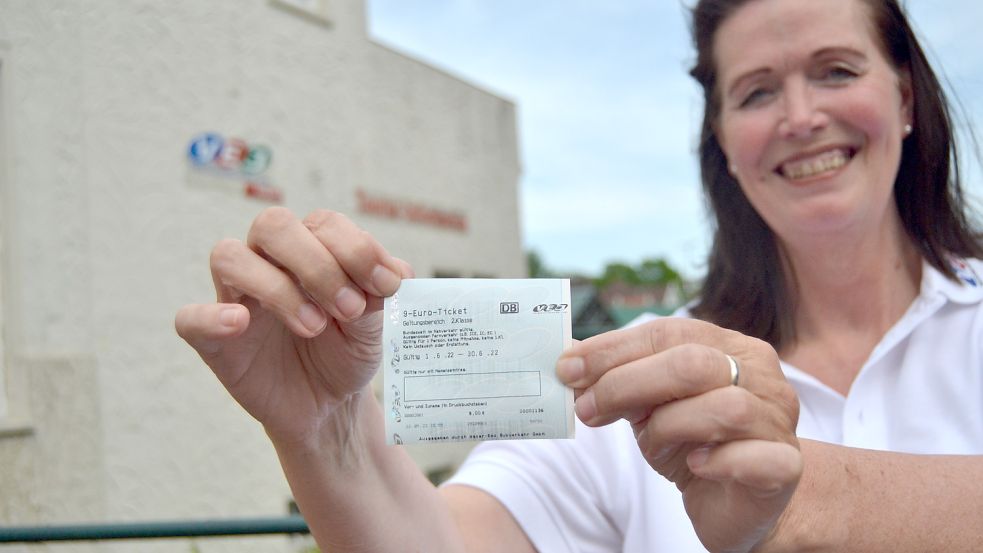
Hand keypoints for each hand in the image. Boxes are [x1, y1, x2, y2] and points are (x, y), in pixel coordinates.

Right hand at [175, 208, 410, 446]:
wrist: (331, 405)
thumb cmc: (348, 351)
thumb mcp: (375, 324)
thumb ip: (379, 295)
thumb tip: (392, 273)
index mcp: (311, 247)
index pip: (324, 223)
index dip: (357, 249)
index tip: (387, 286)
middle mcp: (269, 261)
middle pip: (273, 225)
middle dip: (317, 263)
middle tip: (348, 308)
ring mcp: (237, 297)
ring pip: (229, 256)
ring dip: (277, 288)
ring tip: (315, 327)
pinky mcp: (214, 340)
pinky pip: (191, 318)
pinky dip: (212, 316)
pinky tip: (242, 323)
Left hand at [557, 318, 801, 551]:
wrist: (739, 502)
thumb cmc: (693, 444)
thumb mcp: (651, 406)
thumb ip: (621, 381)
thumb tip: (570, 363)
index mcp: (730, 346)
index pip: (669, 332)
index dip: (613, 349)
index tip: (567, 369)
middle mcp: (762, 375)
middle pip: (693, 363)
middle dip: (627, 383)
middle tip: (587, 409)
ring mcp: (778, 420)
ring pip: (725, 406)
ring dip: (669, 424)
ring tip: (650, 442)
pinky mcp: (785, 467)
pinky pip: (754, 457)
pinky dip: (717, 460)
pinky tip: (695, 466)